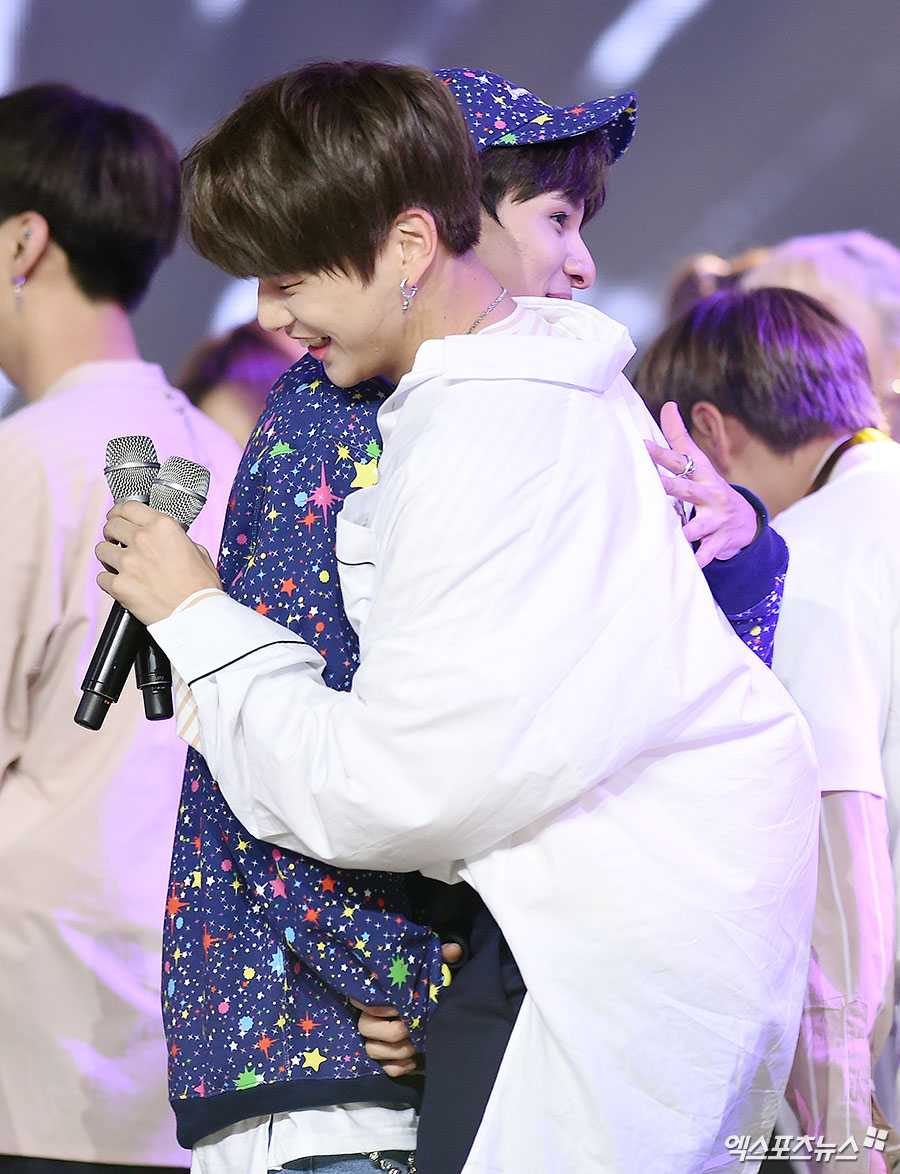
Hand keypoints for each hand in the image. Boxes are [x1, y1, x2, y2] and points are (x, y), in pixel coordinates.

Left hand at [96, 501, 221, 624]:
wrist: (198, 615)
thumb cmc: (202, 588)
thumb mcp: (198, 551)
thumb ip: (176, 539)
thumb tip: (166, 540)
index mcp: (163, 527)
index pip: (128, 507)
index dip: (119, 511)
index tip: (116, 517)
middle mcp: (143, 540)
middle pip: (111, 525)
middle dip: (112, 532)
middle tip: (116, 540)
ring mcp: (128, 563)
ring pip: (101, 549)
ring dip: (108, 555)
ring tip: (118, 564)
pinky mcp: (119, 585)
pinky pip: (101, 577)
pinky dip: (109, 581)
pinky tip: (120, 584)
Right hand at [351, 942, 461, 1076]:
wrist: (428, 1014)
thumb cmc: (424, 991)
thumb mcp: (431, 972)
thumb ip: (441, 959)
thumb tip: (455, 950)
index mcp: (376, 996)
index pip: (363, 1000)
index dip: (380, 1005)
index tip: (399, 1006)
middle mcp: (368, 1018)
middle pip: (367, 1027)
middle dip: (393, 1030)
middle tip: (413, 1028)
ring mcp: (373, 1040)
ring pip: (373, 1049)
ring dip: (397, 1050)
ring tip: (416, 1046)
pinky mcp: (382, 1061)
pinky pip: (383, 1069)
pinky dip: (398, 1067)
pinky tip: (414, 1062)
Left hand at [645, 402, 758, 567]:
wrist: (747, 522)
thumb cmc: (712, 489)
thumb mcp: (700, 464)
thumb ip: (680, 438)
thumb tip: (668, 405)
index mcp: (702, 476)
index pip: (681, 461)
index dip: (662, 453)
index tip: (642, 445)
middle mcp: (710, 495)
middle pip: (688, 490)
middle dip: (671, 487)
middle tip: (653, 484)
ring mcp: (717, 519)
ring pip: (698, 525)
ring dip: (685, 530)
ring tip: (672, 535)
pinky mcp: (720, 541)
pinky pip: (707, 552)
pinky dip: (698, 560)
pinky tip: (688, 566)